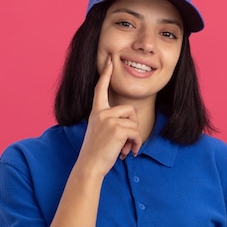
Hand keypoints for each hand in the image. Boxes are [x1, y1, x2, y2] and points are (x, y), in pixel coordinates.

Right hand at [77, 56, 142, 176]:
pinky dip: (136, 144)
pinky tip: (129, 152)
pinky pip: (136, 132)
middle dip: (132, 126)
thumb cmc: (96, 153)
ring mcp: (108, 120)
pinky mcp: (116, 129)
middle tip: (125, 142)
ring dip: (134, 137)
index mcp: (96, 112)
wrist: (89, 166)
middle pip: (130, 110)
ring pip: (134, 121)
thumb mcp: (100, 132)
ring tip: (125, 148)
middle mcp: (101, 113)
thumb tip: (131, 118)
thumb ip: (112, 122)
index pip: (101, 89)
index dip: (106, 74)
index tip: (110, 60)